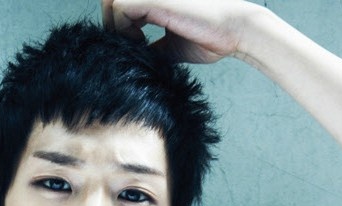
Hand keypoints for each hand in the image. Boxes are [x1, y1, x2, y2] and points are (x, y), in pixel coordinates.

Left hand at [101, 0, 254, 64]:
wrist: (232, 31)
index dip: (117, 27)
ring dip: (115, 28)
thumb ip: (151, 47)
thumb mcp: (171, 47)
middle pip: (108, 0)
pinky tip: (143, 42)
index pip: (118, 6)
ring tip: (138, 45)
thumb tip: (133, 63)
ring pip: (110, 2)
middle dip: (111, 25)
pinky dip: (123, 29)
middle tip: (131, 47)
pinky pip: (119, 8)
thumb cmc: (208, 38)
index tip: (136, 48)